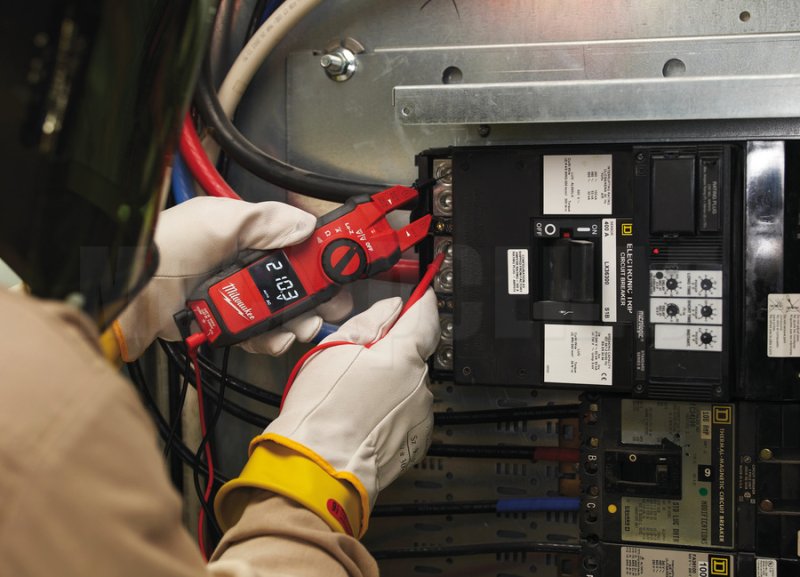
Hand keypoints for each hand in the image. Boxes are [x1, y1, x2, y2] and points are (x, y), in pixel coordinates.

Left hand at [113, 197, 349, 361]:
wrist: (132, 296)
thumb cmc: (167, 249)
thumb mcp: (219, 221)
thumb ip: (265, 221)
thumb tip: (306, 225)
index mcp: (250, 233)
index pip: (298, 241)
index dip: (323, 256)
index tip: (343, 268)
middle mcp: (248, 264)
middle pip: (298, 282)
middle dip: (317, 297)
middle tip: (327, 308)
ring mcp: (240, 296)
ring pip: (284, 312)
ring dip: (298, 322)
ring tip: (298, 327)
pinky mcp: (231, 323)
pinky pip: (262, 335)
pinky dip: (271, 340)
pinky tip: (273, 339)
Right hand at [214, 289, 439, 537]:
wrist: (318, 467)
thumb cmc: (320, 411)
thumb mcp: (334, 350)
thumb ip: (369, 323)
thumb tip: (390, 308)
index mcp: (403, 356)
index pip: (425, 316)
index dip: (421, 302)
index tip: (419, 294)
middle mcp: (420, 385)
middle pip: (413, 355)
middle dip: (392, 353)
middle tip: (357, 362)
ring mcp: (421, 416)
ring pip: (410, 386)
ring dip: (391, 385)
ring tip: (354, 399)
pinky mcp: (417, 442)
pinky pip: (408, 414)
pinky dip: (391, 412)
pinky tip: (364, 419)